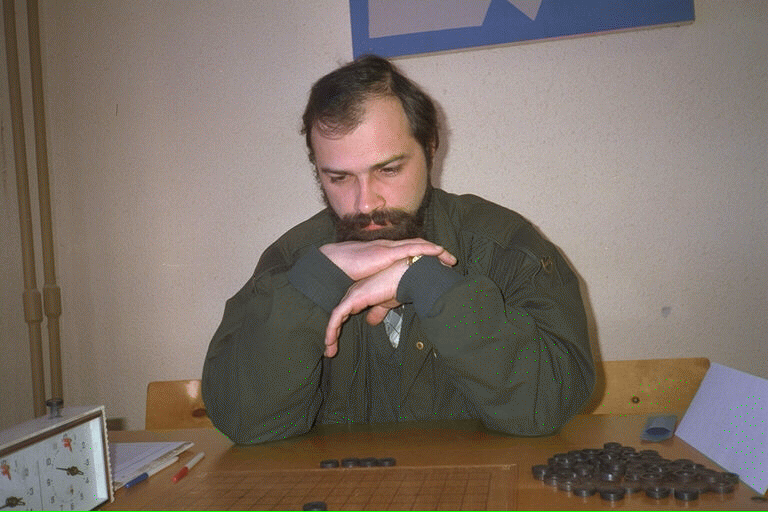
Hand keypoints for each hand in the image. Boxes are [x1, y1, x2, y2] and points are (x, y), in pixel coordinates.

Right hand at [319, 239, 455, 280]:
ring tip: (450, 258)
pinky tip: (439, 251)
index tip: (440, 263)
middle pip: (418, 246)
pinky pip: (411, 248)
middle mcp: (389, 247)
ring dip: (436, 251)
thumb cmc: (346, 272)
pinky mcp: (386, 252)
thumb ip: (378, 288)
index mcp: (385, 253)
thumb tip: (383, 301)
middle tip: (451, 260)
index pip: (410, 252)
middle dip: (436, 253)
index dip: (426, 255)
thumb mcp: (368, 281)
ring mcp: (388, 248)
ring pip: (419, 245)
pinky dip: (426, 249)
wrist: (333, 264)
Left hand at [324, 259, 408, 356]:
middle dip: (333, 335)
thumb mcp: (386, 304)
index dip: (340, 328)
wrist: (406, 277)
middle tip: (330, 351)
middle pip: (338, 316)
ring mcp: (353, 295)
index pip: (346, 313)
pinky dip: (332, 328)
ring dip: (331, 335)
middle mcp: (354, 293)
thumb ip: (377, 312)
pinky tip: (330, 341)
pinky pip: (337, 315)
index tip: (338, 344)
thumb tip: (371, 322)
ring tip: (329, 350)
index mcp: (361, 294)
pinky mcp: (354, 298)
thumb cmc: (399, 286)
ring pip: (335, 318)